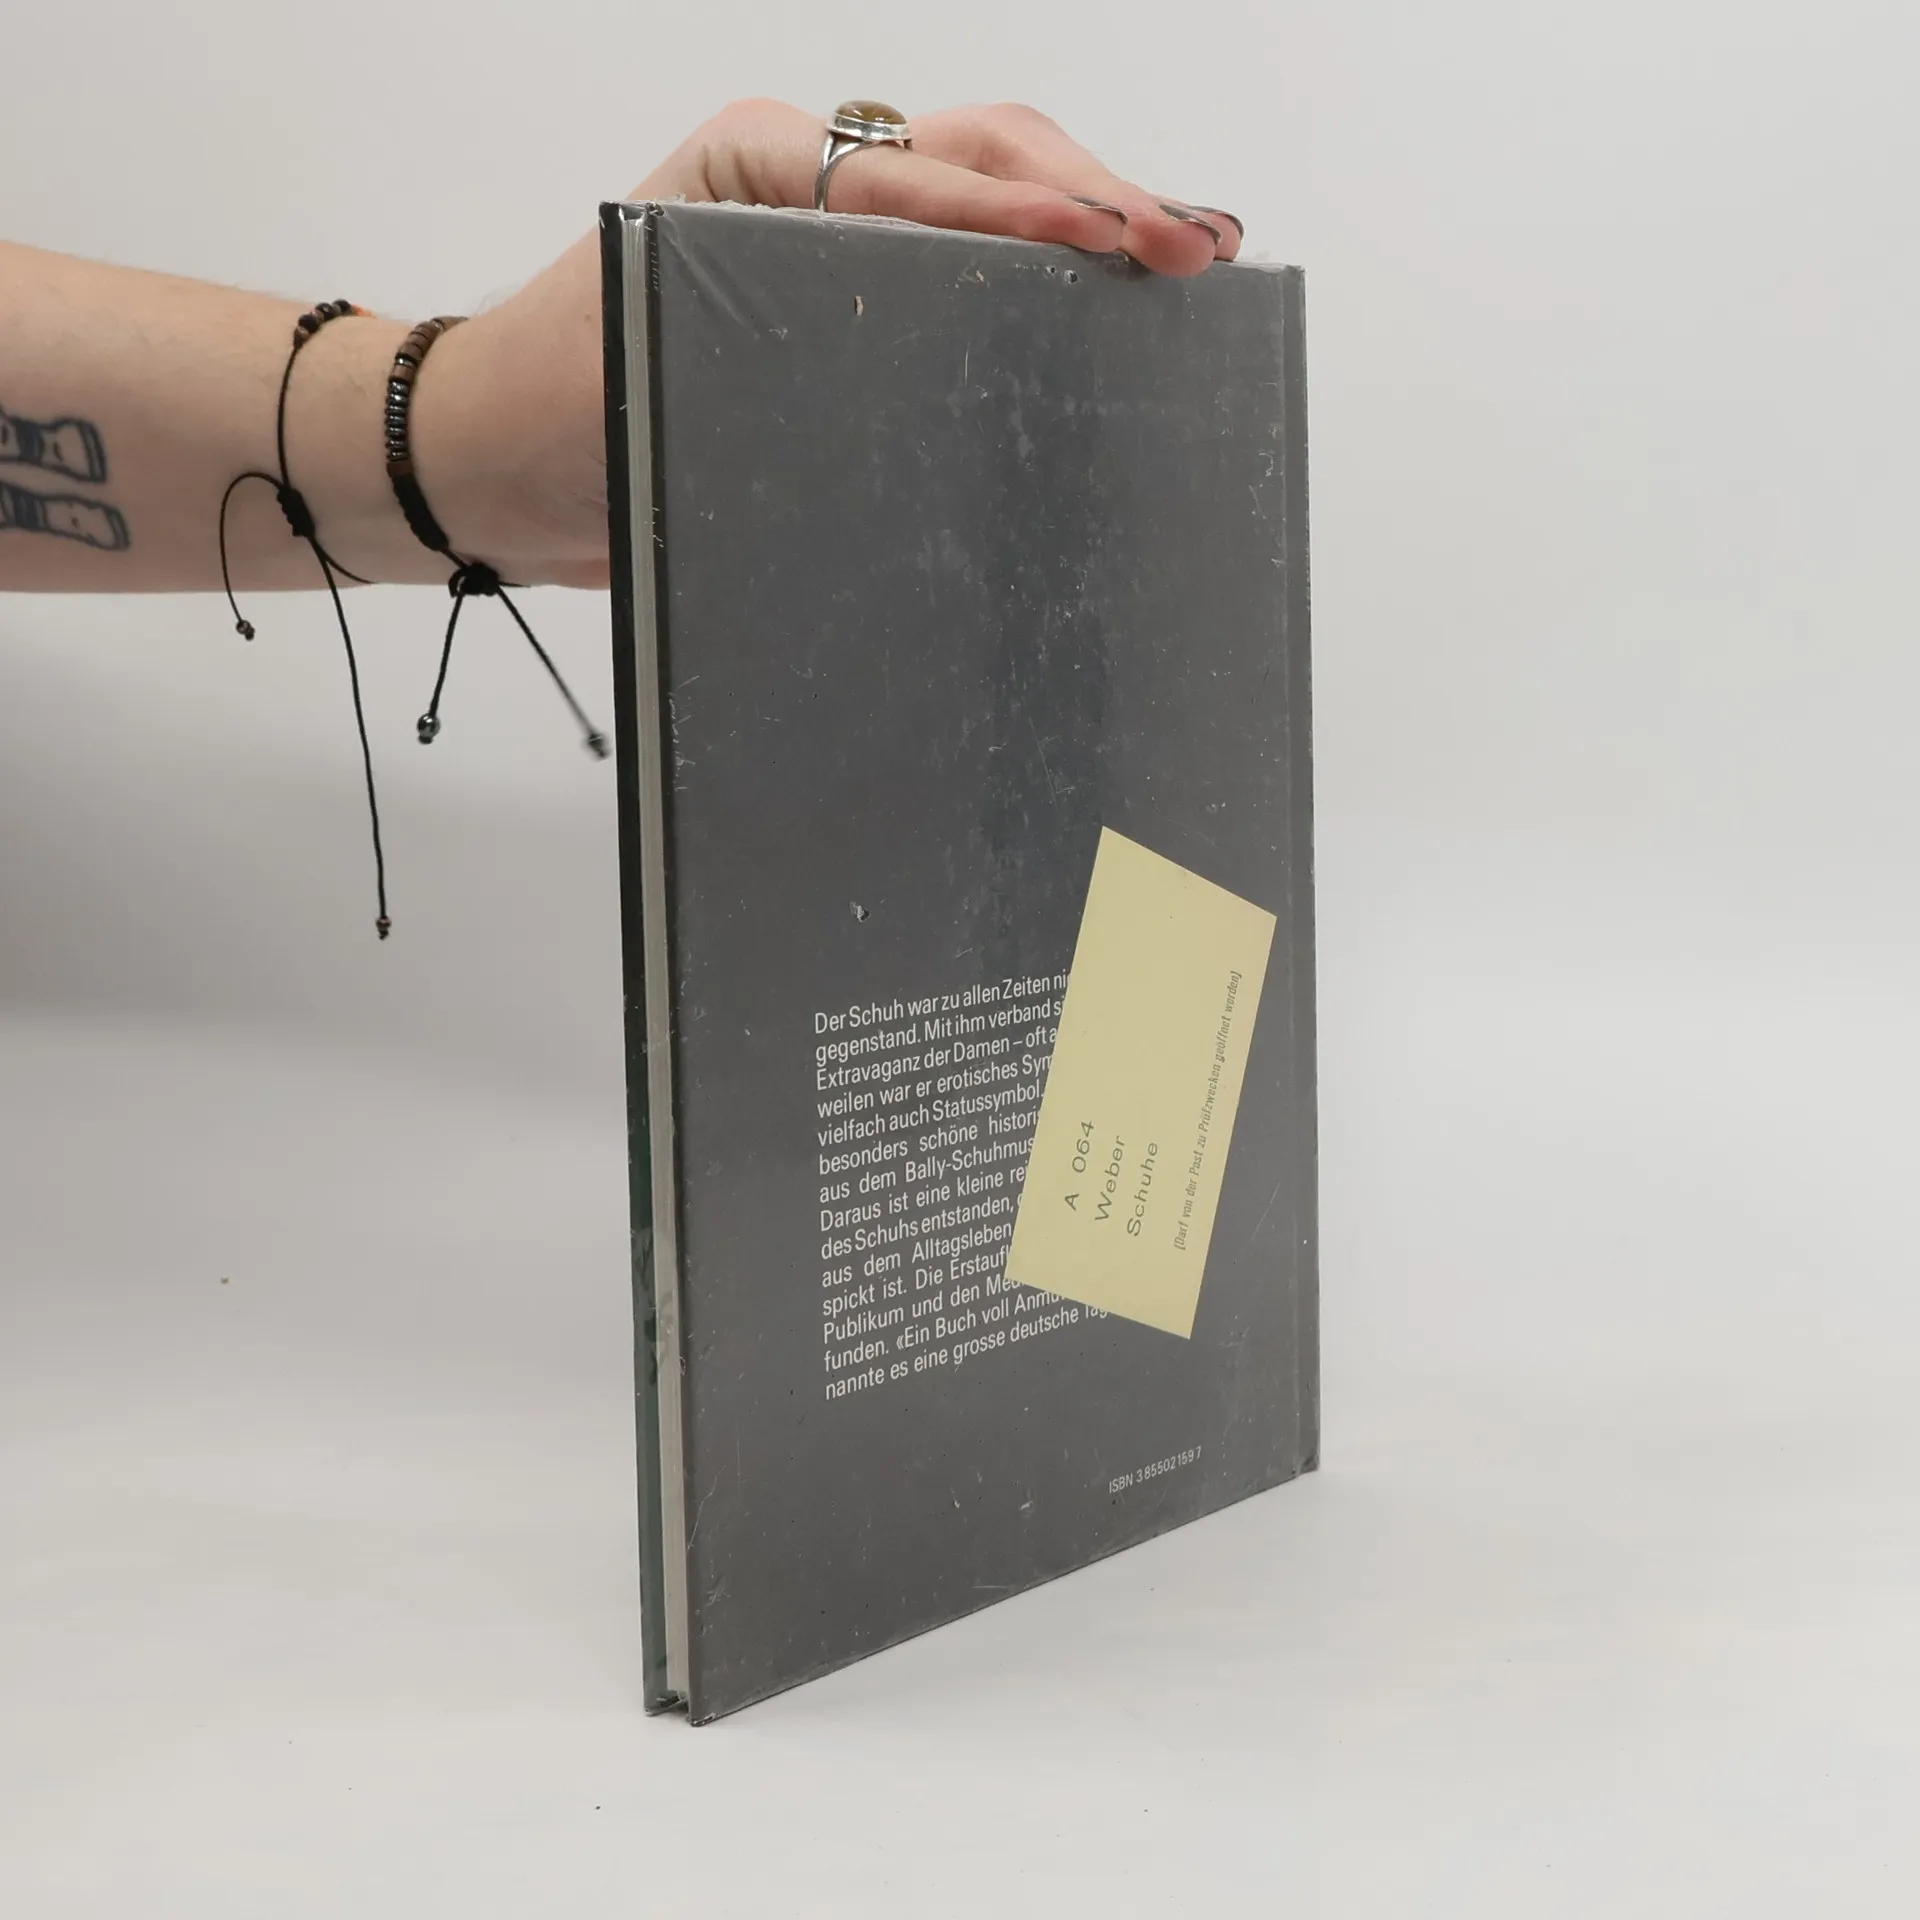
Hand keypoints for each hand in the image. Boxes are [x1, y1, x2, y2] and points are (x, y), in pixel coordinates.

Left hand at [418, 100, 1243, 589]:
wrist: (490, 462)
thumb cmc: (553, 413)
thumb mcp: (656, 373)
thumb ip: (777, 351)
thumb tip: (930, 381)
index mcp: (752, 174)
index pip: (916, 178)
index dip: (1021, 209)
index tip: (1107, 240)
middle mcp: (800, 187)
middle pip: (977, 151)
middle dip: (1093, 190)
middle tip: (1193, 245)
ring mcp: (825, 235)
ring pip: (983, 187)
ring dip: (1088, 210)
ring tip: (1189, 252)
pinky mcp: (840, 296)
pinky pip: (957, 263)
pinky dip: (1039, 271)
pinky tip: (1107, 297)